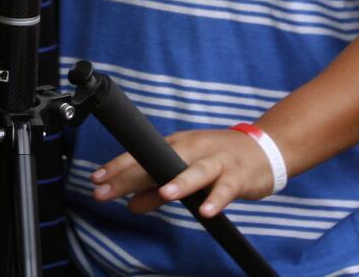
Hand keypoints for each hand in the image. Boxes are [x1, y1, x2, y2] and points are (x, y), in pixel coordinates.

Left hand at [90, 128, 276, 217]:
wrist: (263, 148)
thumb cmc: (218, 160)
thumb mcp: (184, 172)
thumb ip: (156, 190)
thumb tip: (130, 205)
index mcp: (176, 146)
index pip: (142, 155)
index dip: (117, 168)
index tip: (95, 180)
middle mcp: (193, 149)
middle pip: (160, 161)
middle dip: (132, 176)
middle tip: (107, 191)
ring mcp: (216, 161)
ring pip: (196, 170)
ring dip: (180, 182)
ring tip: (163, 194)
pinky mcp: (237, 175)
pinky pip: (226, 188)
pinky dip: (216, 199)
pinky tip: (207, 211)